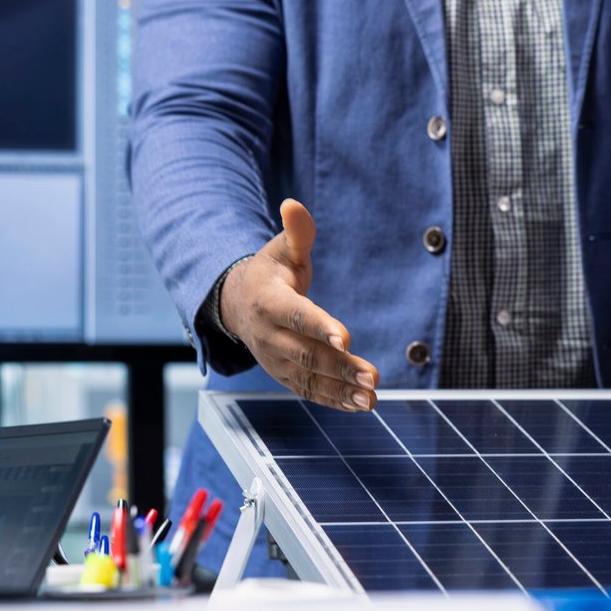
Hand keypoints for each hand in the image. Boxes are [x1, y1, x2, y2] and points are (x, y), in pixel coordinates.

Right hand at [220, 199, 378, 411]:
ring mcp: (275, 360)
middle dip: (340, 366)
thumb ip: (296, 232)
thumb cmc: (270, 273)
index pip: (296, 315)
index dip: (320, 326)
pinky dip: (334, 401)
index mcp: (269, 302)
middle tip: (372, 376)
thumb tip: (294, 205)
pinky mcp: (284, 375)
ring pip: (310, 378)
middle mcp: (269, 336)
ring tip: (371, 398)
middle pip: (307, 353)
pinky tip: (360, 405)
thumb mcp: (281, 249)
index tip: (346, 338)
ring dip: (341, 390)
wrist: (239, 305)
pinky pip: (309, 391)